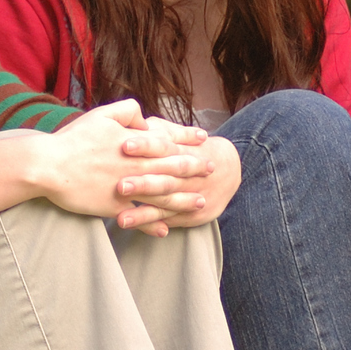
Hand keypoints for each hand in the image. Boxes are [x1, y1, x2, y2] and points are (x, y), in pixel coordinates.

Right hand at [31, 101, 217, 228]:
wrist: (48, 166)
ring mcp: (127, 189)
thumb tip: (145, 119)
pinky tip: (165, 230)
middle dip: (195, 169)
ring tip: (199, 203)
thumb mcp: (101, 114)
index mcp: (134, 144)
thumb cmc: (73, 139)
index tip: (204, 139)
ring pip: (161, 195)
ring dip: (183, 200)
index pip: (168, 140)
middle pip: (172, 168)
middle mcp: (135, 167)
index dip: (187, 139)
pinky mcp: (114, 207)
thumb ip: (128, 111)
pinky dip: (152, 223)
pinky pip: (138, 217)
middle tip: (213, 170)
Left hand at [118, 135, 241, 234]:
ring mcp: (191, 198)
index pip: (165, 147)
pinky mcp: (190, 216)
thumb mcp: (182, 136)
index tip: (126, 146)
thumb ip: (160, 129)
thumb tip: (137, 122)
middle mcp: (187, 177)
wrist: (229, 170)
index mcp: (183, 152)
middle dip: (144, 184)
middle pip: (165, 180)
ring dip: (143, 213)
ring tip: (121, 219)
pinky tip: (132, 227)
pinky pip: (168, 220)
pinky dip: (150, 225)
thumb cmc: (195, 149)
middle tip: (120, 186)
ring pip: (165, 205)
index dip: (146, 146)